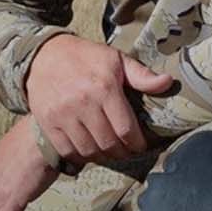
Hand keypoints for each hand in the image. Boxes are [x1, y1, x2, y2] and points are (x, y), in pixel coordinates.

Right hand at [25, 35, 170, 167]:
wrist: (44, 55)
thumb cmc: (84, 56)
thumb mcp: (116, 59)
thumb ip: (141, 75)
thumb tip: (167, 82)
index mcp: (105, 88)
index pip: (126, 130)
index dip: (137, 144)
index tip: (140, 145)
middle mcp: (83, 103)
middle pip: (109, 144)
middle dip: (122, 152)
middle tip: (126, 150)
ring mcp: (63, 115)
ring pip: (90, 151)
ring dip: (103, 156)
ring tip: (109, 151)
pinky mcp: (48, 123)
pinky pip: (68, 150)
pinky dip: (81, 156)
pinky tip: (89, 149)